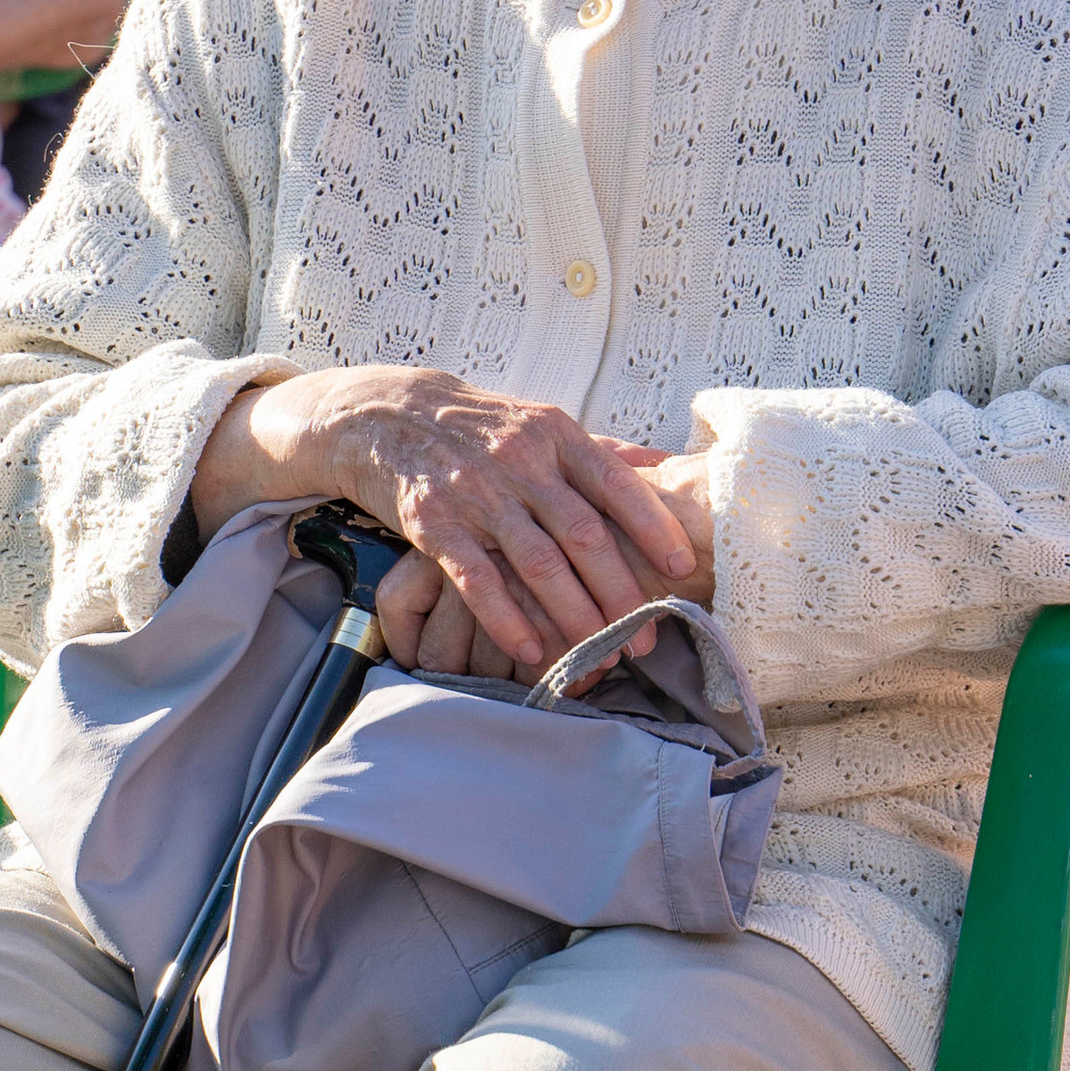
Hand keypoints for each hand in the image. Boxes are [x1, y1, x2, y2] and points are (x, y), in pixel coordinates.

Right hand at [211, 366, 702, 678]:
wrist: (386, 415)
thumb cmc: (480, 428)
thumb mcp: (539, 422)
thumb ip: (600, 449)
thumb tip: (668, 465)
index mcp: (555, 435)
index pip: (616, 484)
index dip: (653, 527)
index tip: (683, 568)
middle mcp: (520, 461)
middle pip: (583, 535)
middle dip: (621, 592)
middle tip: (645, 637)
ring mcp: (476, 493)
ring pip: (537, 563)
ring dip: (574, 615)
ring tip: (599, 655)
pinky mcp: (433, 524)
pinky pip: (477, 580)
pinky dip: (506, 618)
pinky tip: (531, 650)